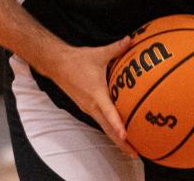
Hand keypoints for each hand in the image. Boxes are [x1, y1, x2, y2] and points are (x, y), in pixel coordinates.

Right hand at [47, 36, 138, 157]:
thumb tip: (131, 40)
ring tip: (130, 149)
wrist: (57, 64)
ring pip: (104, 128)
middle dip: (121, 142)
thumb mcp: (98, 53)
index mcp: (96, 94)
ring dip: (116, 139)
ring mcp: (88, 108)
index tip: (127, 135)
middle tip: (136, 154)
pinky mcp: (86, 108)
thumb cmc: (78, 60)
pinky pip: (101, 122)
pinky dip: (110, 130)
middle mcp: (91, 105)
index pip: (108, 112)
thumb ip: (116, 48)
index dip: (118, 125)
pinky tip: (119, 134)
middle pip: (108, 129)